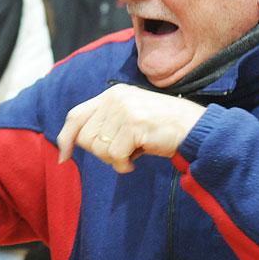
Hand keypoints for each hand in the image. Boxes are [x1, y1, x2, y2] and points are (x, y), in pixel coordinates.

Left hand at [56, 84, 204, 172]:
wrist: (194, 129)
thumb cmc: (161, 129)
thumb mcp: (129, 118)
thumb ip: (106, 123)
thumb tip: (73, 143)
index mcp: (112, 94)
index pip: (75, 115)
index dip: (66, 137)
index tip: (64, 157)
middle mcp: (115, 98)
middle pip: (85, 138)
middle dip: (101, 153)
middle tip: (123, 152)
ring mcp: (124, 110)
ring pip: (99, 149)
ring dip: (115, 160)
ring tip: (134, 153)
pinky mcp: (133, 124)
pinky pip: (115, 156)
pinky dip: (124, 165)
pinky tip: (138, 159)